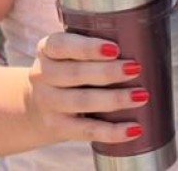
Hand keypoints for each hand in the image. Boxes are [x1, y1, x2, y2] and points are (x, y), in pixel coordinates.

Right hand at [22, 32, 145, 147]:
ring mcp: (48, 104)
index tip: (115, 49)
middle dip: (108, 72)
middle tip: (136, 69)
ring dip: (115, 99)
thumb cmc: (67, 70)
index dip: (88, 48)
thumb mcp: (68, 53)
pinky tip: (135, 129)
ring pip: (83, 101)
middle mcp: (42, 75)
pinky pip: (87, 131)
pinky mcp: (57, 128)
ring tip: (142, 96)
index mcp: (47, 49)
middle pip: (75, 74)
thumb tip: (141, 45)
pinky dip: (113, 132)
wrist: (36, 107)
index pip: (62, 45)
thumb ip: (93, 48)